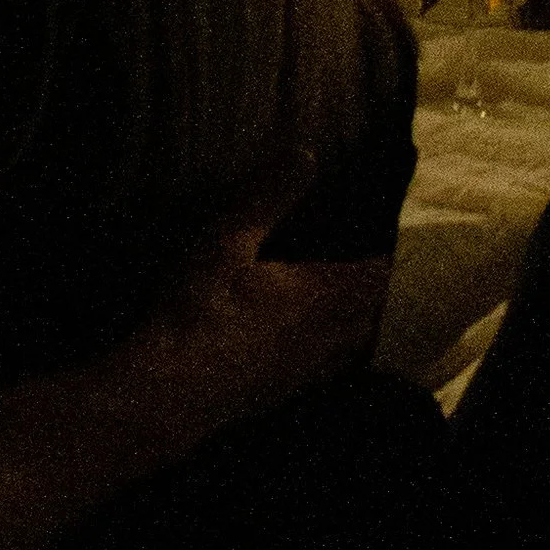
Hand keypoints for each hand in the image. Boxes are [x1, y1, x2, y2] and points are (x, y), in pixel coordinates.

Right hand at [0, 227, 390, 549]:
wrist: (162, 396)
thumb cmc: (194, 313)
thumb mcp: (224, 240)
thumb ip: (266, 196)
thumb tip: (304, 151)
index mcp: (323, 296)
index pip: (376, 272)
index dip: (385, 251)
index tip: (388, 230)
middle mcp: (325, 338)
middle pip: (370, 312)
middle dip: (375, 288)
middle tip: (372, 263)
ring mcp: (304, 374)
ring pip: (349, 347)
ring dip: (355, 325)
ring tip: (348, 305)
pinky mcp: (278, 397)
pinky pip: (321, 372)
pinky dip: (327, 355)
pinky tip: (304, 350)